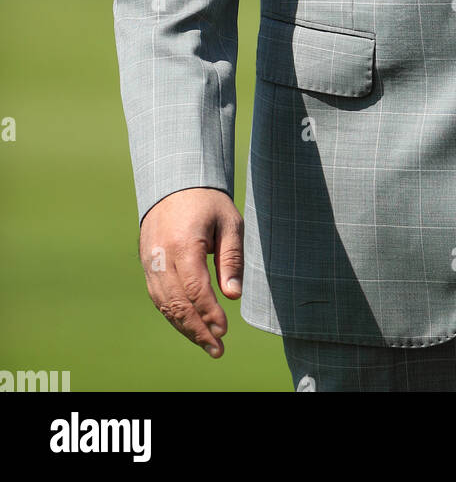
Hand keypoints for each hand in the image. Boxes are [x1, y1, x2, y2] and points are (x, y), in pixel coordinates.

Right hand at [138, 187, 242, 357]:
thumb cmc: (208, 203)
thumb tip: (233, 296)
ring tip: (207, 344)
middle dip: (198, 329)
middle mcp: (161, 256)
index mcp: (183, 244)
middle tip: (218, 348)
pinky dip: (173, 315)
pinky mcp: (147, 264)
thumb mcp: (229, 222)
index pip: (195, 288)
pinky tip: (189, 326)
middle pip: (177, 303)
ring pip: (164, 304)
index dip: (209, 313)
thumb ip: (231, 258)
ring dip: (185, 327)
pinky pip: (158, 296)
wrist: (174, 182)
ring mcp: (150, 261)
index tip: (224, 330)